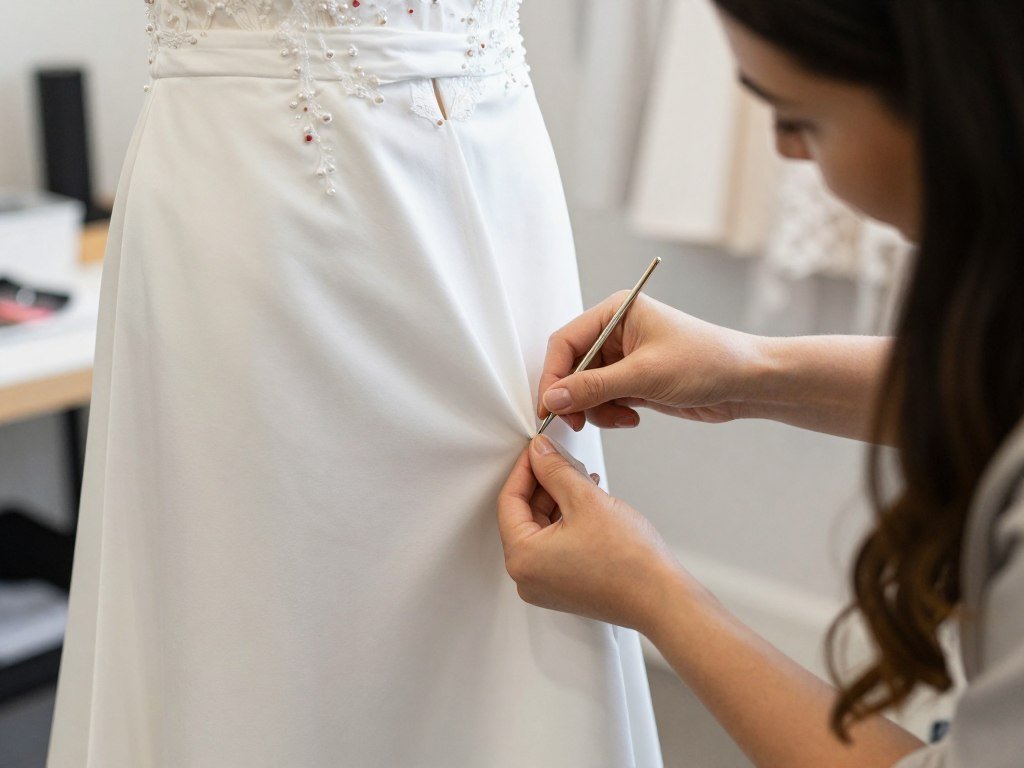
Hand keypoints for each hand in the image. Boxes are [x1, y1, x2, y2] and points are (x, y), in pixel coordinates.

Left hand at [496, 435, 683, 634]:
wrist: (663, 599)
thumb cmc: (629, 562)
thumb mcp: (585, 500)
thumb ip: (555, 470)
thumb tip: (539, 452)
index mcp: (522, 559)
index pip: (509, 501)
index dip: (524, 468)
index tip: (538, 449)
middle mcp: (527, 578)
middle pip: (524, 516)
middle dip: (544, 484)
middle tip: (562, 460)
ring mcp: (545, 586)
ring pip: (541, 529)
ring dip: (558, 500)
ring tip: (582, 479)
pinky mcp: (564, 588)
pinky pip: (554, 546)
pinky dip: (567, 521)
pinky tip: (587, 503)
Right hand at [538, 292, 764, 430]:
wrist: (746, 382)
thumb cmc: (707, 361)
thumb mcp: (645, 375)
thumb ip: (594, 387)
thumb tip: (553, 398)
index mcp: (616, 312)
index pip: (565, 342)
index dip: (553, 376)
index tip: (549, 407)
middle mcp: (615, 332)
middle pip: (571, 367)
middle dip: (574, 397)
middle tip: (576, 422)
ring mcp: (624, 358)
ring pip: (585, 388)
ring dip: (595, 409)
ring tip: (621, 418)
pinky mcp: (633, 381)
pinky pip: (603, 400)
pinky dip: (611, 414)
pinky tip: (633, 418)